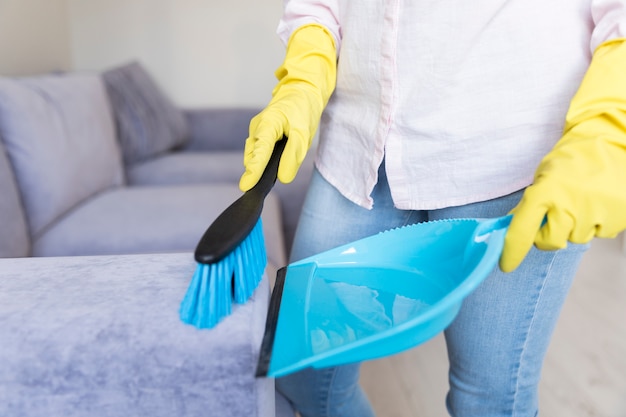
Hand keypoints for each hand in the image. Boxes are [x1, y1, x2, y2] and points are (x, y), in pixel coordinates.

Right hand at [239, 24, 336, 190]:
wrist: (303, 92)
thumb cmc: (303, 110)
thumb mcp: (303, 134)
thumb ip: (293, 156)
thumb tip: (283, 178)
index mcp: (268, 124)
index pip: (260, 151)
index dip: (253, 170)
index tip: (245, 186)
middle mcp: (258, 127)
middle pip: (253, 155)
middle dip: (255, 172)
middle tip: (258, 190)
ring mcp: (258, 130)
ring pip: (255, 154)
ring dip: (258, 168)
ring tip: (262, 184)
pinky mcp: (261, 134)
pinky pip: (259, 151)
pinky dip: (262, 161)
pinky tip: (269, 171)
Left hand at [500, 39, 625, 271]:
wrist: (613, 143)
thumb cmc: (573, 159)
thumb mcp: (543, 176)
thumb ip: (529, 203)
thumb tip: (512, 226)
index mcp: (545, 193)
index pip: (521, 232)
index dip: (511, 252)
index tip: (506, 264)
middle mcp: (569, 206)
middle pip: (549, 242)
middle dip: (546, 234)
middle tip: (552, 215)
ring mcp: (596, 214)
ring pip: (575, 238)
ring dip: (573, 226)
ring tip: (581, 200)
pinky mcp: (618, 218)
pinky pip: (599, 232)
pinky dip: (596, 222)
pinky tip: (597, 202)